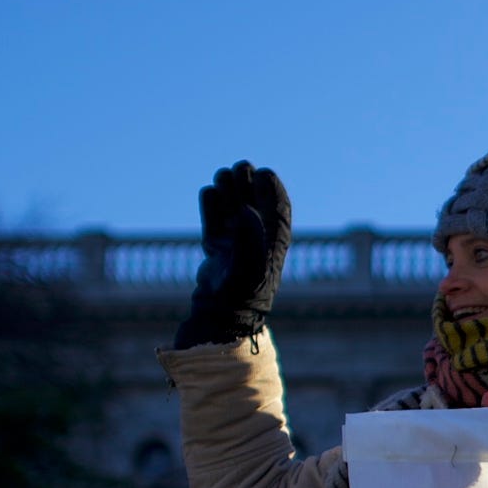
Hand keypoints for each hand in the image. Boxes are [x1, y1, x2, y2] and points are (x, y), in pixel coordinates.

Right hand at [175, 162, 291, 347]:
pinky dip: (212, 207)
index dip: (272, 189)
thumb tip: (246, 212)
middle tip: (239, 168)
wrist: (219, 318)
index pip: (278, 210)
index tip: (262, 173)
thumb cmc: (241, 296)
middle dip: (247, 185)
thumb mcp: (250, 267)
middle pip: (255, 205)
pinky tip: (209, 193)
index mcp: (274, 245)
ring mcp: (237, 247)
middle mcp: (257, 244)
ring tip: (222, 176)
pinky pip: (216, 223)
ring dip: (228, 192)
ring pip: (233, 211)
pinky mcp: (218, 252)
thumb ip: (250, 238)